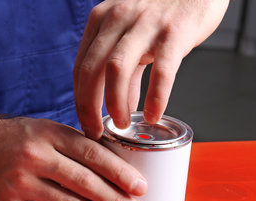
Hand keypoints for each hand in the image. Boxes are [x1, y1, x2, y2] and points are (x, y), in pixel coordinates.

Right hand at [0, 117, 147, 200]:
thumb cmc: (14, 138)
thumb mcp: (44, 129)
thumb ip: (75, 145)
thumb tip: (115, 165)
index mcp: (49, 134)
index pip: (92, 154)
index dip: (119, 172)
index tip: (140, 188)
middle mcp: (36, 157)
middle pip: (84, 183)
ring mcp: (21, 183)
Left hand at [74, 0, 228, 138]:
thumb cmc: (165, 10)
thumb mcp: (135, 34)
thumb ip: (127, 71)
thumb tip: (123, 105)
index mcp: (102, 19)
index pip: (81, 67)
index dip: (80, 101)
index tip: (86, 123)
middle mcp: (118, 18)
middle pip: (91, 71)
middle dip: (89, 108)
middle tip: (95, 132)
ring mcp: (146, 23)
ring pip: (116, 70)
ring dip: (115, 103)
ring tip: (123, 124)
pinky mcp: (175, 31)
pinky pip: (161, 71)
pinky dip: (155, 98)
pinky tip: (154, 115)